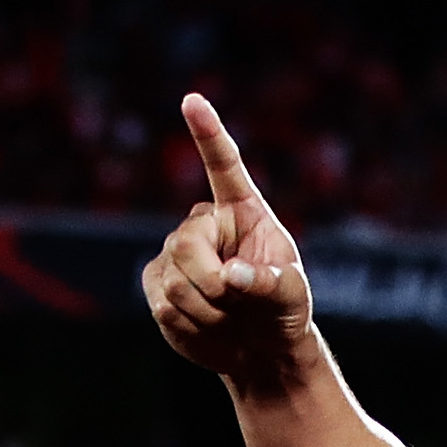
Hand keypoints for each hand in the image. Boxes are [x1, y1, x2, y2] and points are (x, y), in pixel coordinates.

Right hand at [143, 94, 315, 387]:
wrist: (260, 346)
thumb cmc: (283, 310)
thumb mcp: (291, 297)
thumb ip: (267, 284)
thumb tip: (229, 276)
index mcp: (242, 211)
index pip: (224, 166)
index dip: (208, 134)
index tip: (193, 100)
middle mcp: (205, 223)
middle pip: (187, 245)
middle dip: (212, 285)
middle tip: (236, 304)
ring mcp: (175, 251)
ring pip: (175, 282)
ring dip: (209, 313)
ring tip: (230, 317)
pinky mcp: (156, 281)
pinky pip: (165, 306)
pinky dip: (193, 328)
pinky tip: (211, 328)